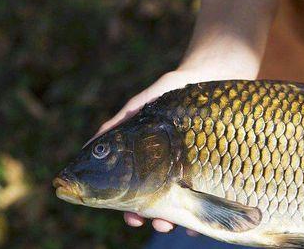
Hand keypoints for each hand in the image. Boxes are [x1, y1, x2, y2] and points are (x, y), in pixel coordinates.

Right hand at [96, 69, 233, 233]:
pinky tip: (200, 223)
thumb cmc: (175, 92)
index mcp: (151, 158)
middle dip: (155, 217)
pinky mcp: (212, 169)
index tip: (132, 218)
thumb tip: (91, 145)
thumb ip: (122, 123)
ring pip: (181, 204)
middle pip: (159, 202)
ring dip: (176, 219)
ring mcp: (192, 170)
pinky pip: (208, 198)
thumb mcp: (146, 104)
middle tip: (157, 224)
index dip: (131, 207)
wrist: (212, 79)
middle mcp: (170, 168)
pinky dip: (202, 214)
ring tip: (176, 224)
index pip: (136, 190)